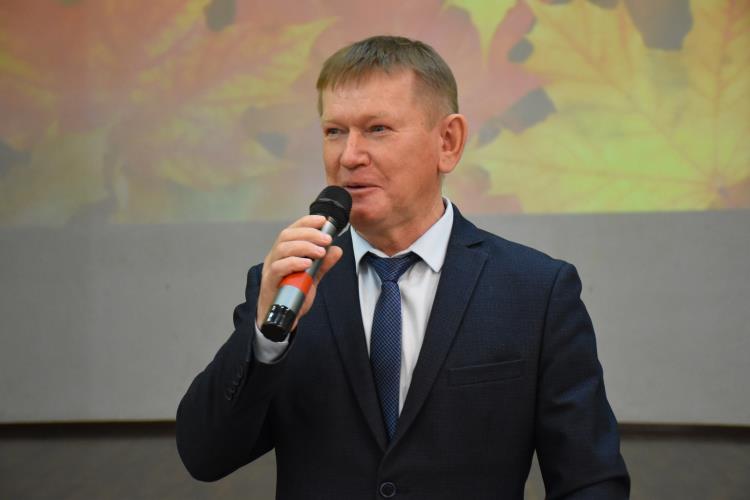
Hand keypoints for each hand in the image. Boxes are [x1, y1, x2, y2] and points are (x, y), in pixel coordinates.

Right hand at [256, 215, 343, 330]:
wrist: (281, 319)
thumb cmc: (292, 295)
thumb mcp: (311, 277)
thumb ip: (322, 264)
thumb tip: (337, 250)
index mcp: (284, 252)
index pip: (292, 230)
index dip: (306, 222)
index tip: (323, 220)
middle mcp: (275, 256)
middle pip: (287, 235)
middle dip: (309, 234)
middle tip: (327, 239)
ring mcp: (270, 269)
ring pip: (282, 248)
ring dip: (304, 246)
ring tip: (320, 252)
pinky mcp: (269, 282)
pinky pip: (278, 268)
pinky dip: (293, 262)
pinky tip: (307, 263)